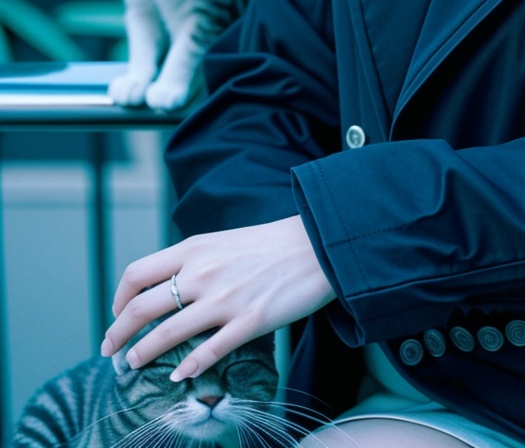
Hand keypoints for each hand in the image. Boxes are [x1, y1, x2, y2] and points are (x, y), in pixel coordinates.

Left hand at [101, 215, 334, 380]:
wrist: (319, 243)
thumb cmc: (271, 244)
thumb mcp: (222, 241)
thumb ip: (193, 260)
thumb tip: (166, 286)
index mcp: (195, 248)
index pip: (137, 274)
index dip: (118, 299)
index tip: (117, 315)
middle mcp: (203, 273)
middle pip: (142, 307)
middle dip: (117, 334)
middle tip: (110, 351)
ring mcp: (226, 299)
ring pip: (167, 333)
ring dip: (142, 354)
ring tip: (132, 366)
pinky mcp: (250, 321)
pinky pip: (208, 351)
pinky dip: (188, 368)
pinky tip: (179, 377)